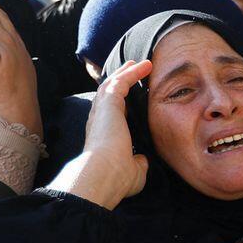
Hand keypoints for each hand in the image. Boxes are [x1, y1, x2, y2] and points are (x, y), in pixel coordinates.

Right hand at [48, 59, 150, 207]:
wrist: (103, 174)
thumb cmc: (117, 178)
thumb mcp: (133, 171)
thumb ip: (138, 162)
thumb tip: (142, 159)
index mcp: (103, 137)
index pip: (112, 116)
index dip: (120, 104)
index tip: (129, 97)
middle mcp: (99, 122)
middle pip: (108, 95)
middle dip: (119, 81)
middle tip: (131, 70)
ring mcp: (101, 111)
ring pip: (111, 85)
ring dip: (125, 73)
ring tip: (137, 64)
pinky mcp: (108, 103)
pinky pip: (120, 82)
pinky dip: (132, 73)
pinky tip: (144, 66)